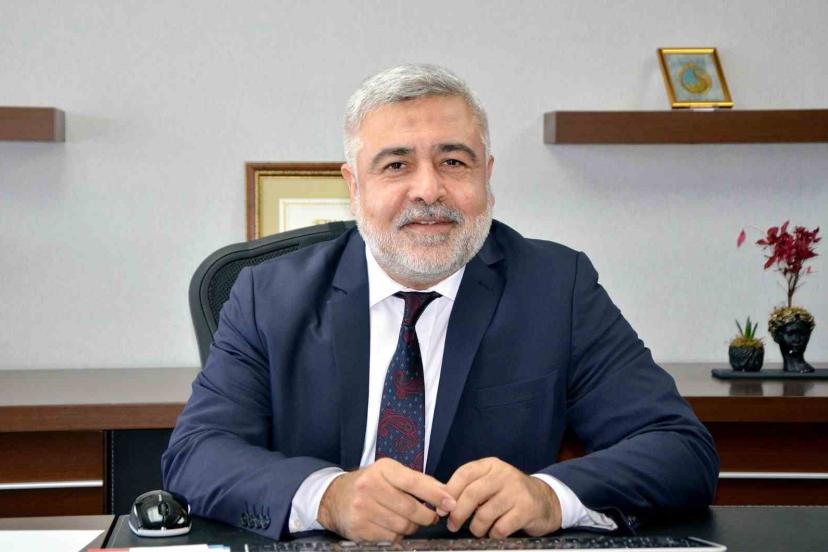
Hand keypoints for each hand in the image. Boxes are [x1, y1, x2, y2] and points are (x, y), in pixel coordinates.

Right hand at [317, 458, 456, 541]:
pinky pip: (390, 538)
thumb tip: (445, 493)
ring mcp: (363, 508)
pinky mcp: (359, 528)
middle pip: (410, 509)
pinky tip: (392, 526)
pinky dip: (397, 535)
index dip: (435, 494)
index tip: (451, 503)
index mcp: (383, 469)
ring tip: (407, 520)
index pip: (414, 482)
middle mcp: (371, 486)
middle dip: (426, 516)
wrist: (335, 497)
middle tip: (430, 517)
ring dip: (411, 527)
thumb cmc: (370, 484)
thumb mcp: (390, 473)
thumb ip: (418, 481)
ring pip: (402, 526)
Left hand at [444, 457, 561, 537]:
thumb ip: (470, 487)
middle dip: (458, 513)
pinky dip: (493, 534)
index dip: (450, 492)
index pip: (464, 473)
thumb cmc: (510, 493)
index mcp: (491, 465)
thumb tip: (443, 503)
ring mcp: (516, 491)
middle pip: (472, 494)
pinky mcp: (526, 509)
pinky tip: (495, 532)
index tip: (442, 509)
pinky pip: (500, 527)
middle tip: (453, 525)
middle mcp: (503, 474)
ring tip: (477, 530)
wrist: (545, 500)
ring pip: (485, 513)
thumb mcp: (491, 482)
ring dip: (476, 527)